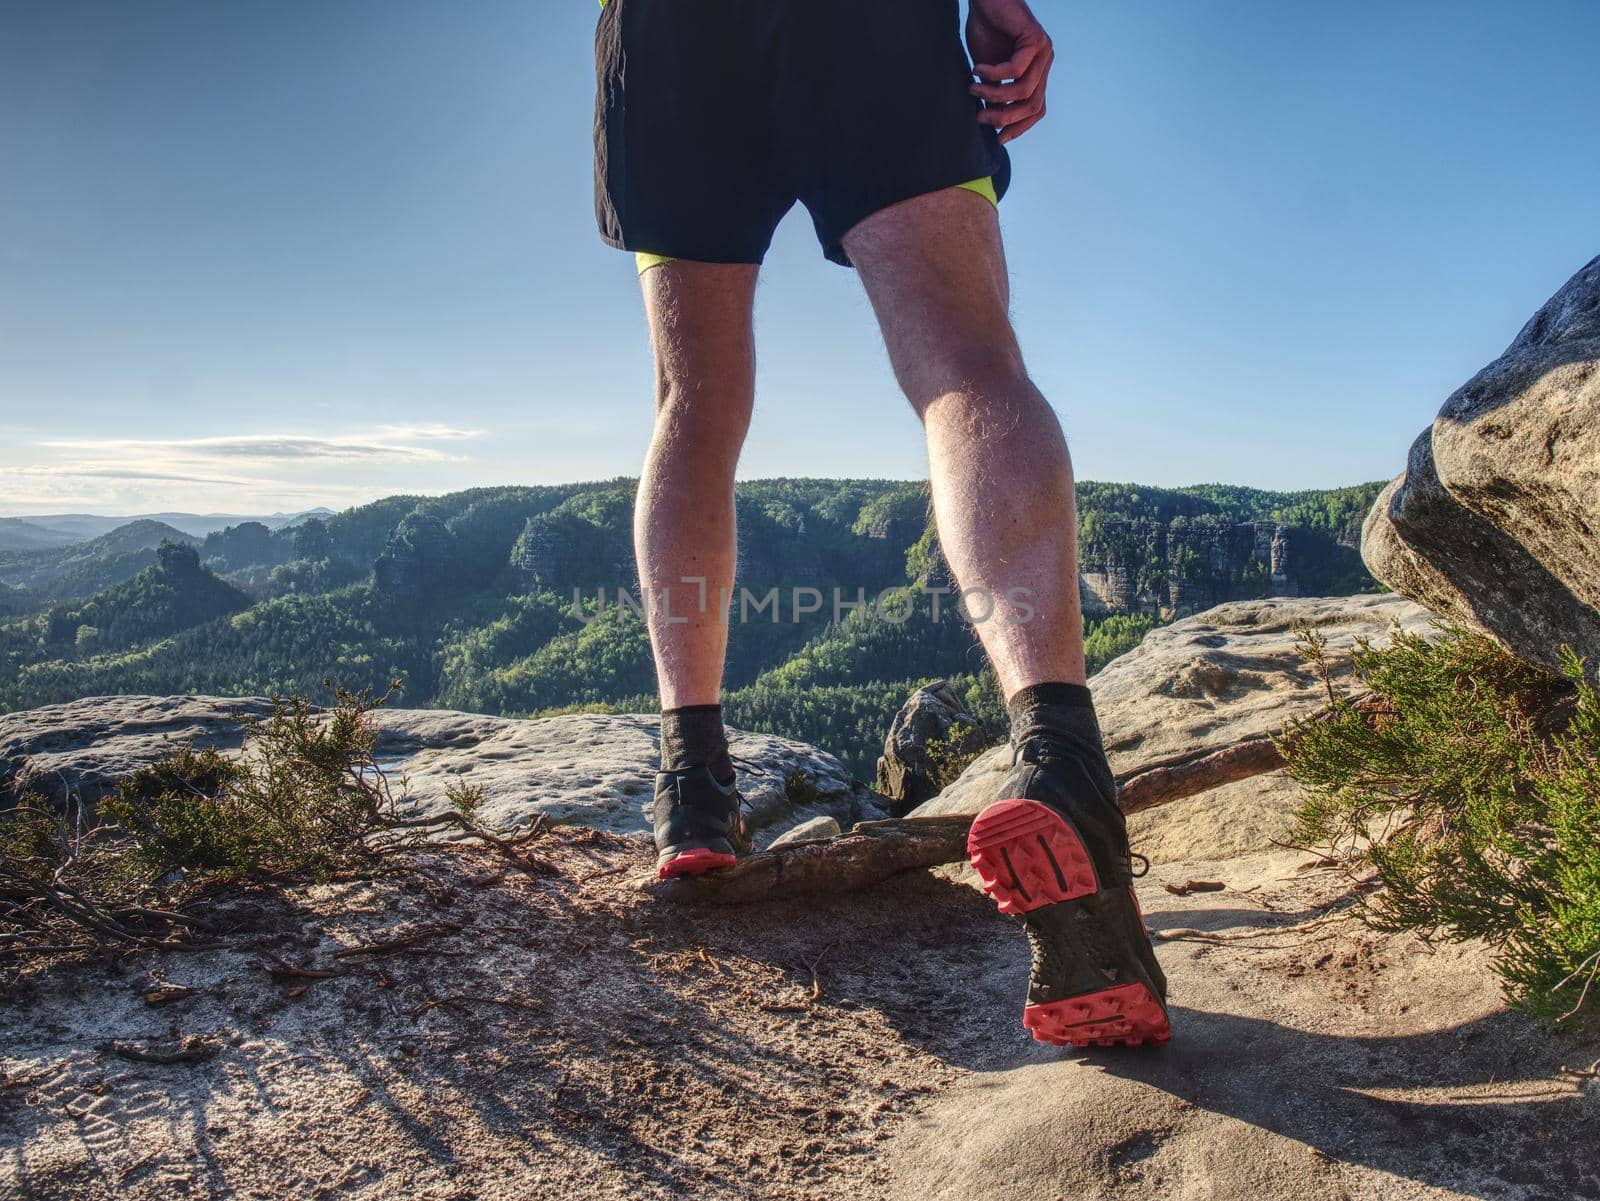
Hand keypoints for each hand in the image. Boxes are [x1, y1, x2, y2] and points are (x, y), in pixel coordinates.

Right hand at [966, 0, 1053, 143]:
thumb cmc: (986, 29)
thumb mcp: (989, 70)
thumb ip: (995, 92)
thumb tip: (990, 121)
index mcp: (1037, 72)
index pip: (1036, 109)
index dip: (1019, 127)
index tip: (998, 138)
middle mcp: (1044, 62)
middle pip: (1033, 105)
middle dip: (1005, 117)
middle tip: (980, 117)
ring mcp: (1043, 51)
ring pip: (1025, 90)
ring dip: (996, 96)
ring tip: (973, 90)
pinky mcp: (1035, 39)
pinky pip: (1015, 69)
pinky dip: (993, 74)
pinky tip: (977, 69)